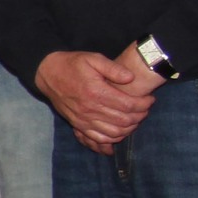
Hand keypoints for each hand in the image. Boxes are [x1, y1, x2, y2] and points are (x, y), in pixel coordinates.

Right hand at [35, 50, 154, 152]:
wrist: (47, 73)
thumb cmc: (72, 64)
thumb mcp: (93, 58)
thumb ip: (113, 68)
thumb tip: (131, 78)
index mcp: (96, 91)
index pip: (128, 105)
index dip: (144, 104)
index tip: (150, 99)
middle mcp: (89, 108)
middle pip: (124, 121)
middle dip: (140, 116)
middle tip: (145, 108)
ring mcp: (82, 119)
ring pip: (113, 133)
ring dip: (129, 128)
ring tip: (135, 118)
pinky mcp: (77, 124)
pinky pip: (98, 138)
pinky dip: (113, 138)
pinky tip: (120, 130)